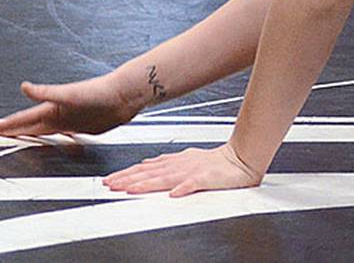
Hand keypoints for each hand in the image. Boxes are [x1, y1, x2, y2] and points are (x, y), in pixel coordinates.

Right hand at [0, 76, 140, 137]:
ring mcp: (70, 121)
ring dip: (28, 135)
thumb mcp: (69, 93)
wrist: (124, 95)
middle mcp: (58, 114)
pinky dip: (50, 138)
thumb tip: (24, 86)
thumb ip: (46, 92)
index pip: (21, 119)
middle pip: (28, 125)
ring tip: (15, 138)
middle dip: (10, 130)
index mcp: (51, 108)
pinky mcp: (83, 127)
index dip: (3, 126)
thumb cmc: (100, 91)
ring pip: (42, 130)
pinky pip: (60, 135)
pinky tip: (50, 140)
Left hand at [104, 143, 262, 196]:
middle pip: (150, 173)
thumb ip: (167, 163)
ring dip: (147, 183)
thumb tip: (147, 163)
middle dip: (129, 178)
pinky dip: (183, 188)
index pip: (147, 168)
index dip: (128, 174)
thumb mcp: (188, 159)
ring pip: (165, 178)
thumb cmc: (217, 162)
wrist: (242, 158)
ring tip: (130, 188)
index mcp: (176, 162)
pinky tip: (174, 193)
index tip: (112, 180)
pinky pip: (194, 184)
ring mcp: (193, 171)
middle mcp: (181, 165)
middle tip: (111, 184)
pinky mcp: (207, 178)